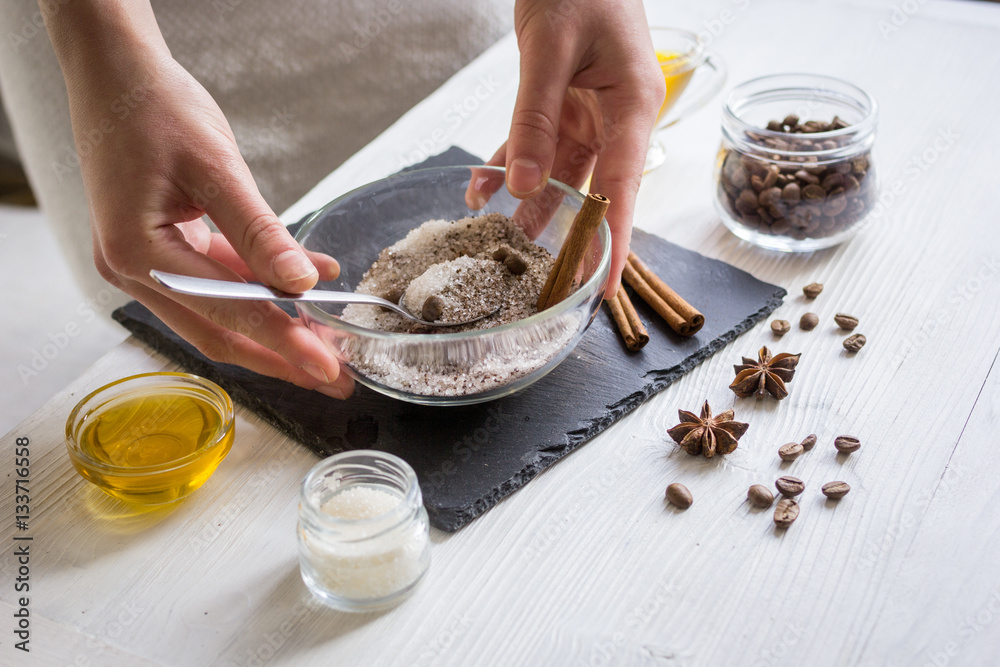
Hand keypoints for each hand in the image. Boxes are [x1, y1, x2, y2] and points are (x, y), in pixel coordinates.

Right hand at [52, 12, 352, 397]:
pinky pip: (215, 282)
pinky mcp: (159, 250)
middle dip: (280, 356)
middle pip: (217, 332)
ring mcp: (143, 263)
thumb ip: (259, 231)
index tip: (327, 367)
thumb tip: (301, 282)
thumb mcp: (216, 167)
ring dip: (274, 325)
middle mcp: (133, 270)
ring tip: (328, 339)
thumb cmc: (155, 107)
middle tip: (335, 376)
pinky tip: (304, 285)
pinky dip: (259, 287)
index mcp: (138, 253)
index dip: (282, 342)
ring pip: (218, 313)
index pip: (225, 313)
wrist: (115, 73)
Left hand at [467, 0, 663, 297]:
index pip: (624, 186)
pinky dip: (507, 166)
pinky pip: (533, 146)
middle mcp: (614, 118)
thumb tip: (520, 185)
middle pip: (592, 189)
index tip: (605, 284)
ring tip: (499, 237)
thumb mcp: (551, 49)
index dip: (614, 238)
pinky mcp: (561, 106)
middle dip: (566, 232)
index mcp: (632, 105)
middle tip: (546, 278)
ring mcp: (587, 114)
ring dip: (529, 204)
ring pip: (559, 174)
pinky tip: (481, 190)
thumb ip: (534, 117)